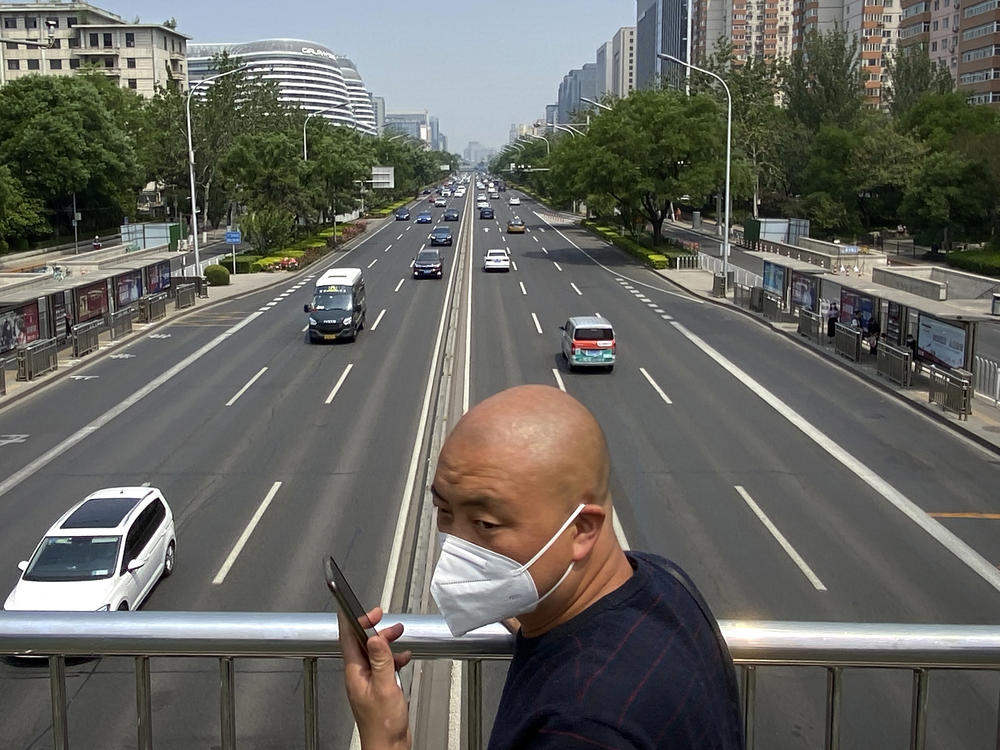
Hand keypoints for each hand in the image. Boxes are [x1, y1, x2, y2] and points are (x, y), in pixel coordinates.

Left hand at [340, 607, 412, 749]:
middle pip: (361, 643)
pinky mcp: (378, 688)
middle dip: (372, 628)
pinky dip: (393, 659)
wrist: (387, 746)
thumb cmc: (382, 725)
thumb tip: (375, 638)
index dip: (355, 621)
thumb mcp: (385, 687)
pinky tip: (403, 658)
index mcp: (355, 673)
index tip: (367, 610)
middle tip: (383, 618)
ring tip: (398, 633)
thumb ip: (381, 661)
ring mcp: (367, 681)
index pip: (348, 639)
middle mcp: (358, 675)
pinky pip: (383, 666)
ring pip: (373, 653)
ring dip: (385, 642)